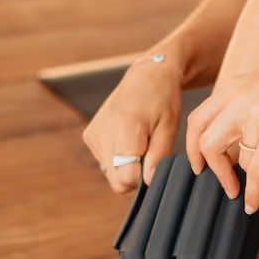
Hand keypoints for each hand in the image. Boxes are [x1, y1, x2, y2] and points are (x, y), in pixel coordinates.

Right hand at [82, 52, 183, 192]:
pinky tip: (129, 138)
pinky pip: (105, 162)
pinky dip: (119, 157)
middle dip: (135, 173)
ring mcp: (93, 133)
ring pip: (111, 172)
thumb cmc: (162, 100)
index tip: (154, 162)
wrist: (146, 77)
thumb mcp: (169, 127)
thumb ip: (158, 157)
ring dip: (127, 165)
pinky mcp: (89, 135)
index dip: (144, 177)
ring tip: (140, 141)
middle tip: (149, 151)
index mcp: (125, 127)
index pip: (126, 177)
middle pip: (116, 179)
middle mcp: (103, 131)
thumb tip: (148, 182)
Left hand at [186, 37, 258, 211]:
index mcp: (237, 85)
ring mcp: (258, 112)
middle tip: (227, 187)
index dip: (193, 147)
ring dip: (248, 184)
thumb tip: (246, 138)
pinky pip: (258, 170)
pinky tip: (257, 203)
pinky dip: (255, 192)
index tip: (200, 166)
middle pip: (206, 142)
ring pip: (238, 161)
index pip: (198, 119)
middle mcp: (240, 96)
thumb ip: (254, 105)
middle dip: (214, 170)